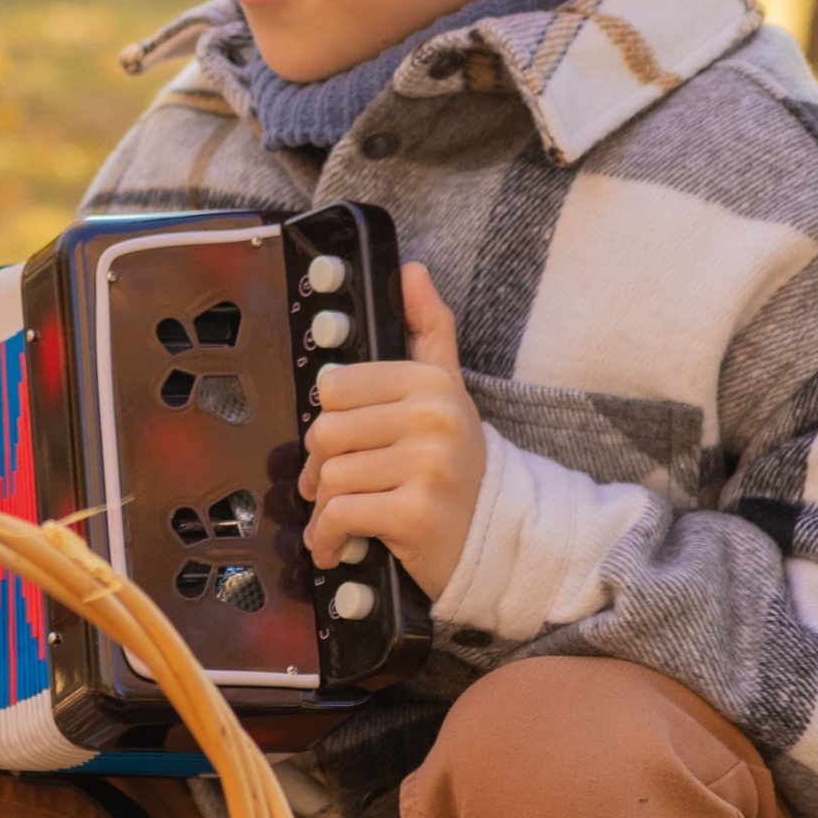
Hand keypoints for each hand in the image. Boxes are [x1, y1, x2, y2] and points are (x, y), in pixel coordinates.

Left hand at [299, 261, 485, 599]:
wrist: (497, 538)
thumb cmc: (457, 466)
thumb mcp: (448, 392)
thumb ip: (429, 330)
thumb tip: (411, 270)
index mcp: (430, 382)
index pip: (335, 388)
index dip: (330, 421)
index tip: (342, 447)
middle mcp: (432, 416)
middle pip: (325, 433)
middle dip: (319, 469)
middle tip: (336, 489)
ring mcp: (427, 465)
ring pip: (330, 477)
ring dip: (323, 508)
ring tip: (340, 519)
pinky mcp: (416, 513)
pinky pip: (341, 516)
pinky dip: (328, 538)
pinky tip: (337, 547)